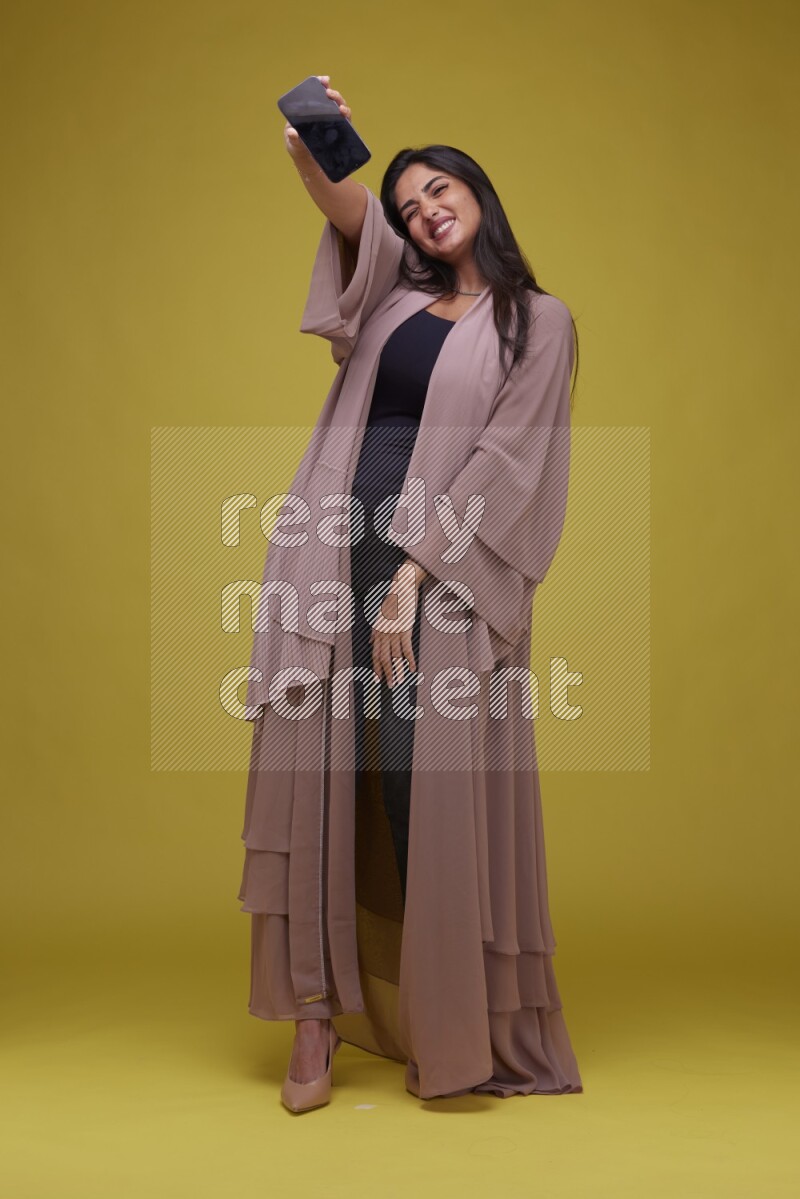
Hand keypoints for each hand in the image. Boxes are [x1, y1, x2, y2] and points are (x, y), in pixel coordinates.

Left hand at [283, 75, 352, 161]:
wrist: (309, 165)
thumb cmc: (298, 150)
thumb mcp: (293, 144)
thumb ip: (293, 139)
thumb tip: (292, 132)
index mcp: (308, 111)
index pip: (314, 92)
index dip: (319, 83)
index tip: (323, 81)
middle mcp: (321, 113)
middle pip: (329, 97)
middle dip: (332, 92)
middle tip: (329, 93)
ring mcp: (331, 120)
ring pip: (339, 106)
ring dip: (340, 103)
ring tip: (340, 107)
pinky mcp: (339, 129)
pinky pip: (345, 119)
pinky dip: (346, 114)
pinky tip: (344, 114)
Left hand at [370, 560, 422, 688]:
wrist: (401, 588)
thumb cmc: (391, 601)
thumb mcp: (379, 616)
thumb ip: (374, 631)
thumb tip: (369, 643)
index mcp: (377, 631)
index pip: (374, 654)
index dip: (376, 668)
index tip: (377, 679)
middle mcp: (383, 633)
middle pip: (383, 658)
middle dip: (386, 674)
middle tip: (391, 685)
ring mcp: (394, 632)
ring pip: (394, 656)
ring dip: (398, 671)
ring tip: (401, 681)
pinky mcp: (405, 629)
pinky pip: (406, 649)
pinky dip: (410, 660)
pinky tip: (413, 669)